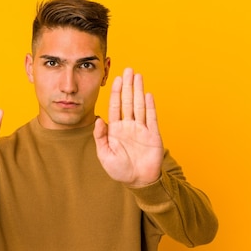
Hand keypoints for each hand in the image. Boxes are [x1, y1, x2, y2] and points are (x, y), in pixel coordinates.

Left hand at [93, 68, 164, 186]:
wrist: (138, 181)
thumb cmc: (120, 170)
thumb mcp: (104, 155)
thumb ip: (100, 137)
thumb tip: (98, 119)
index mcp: (116, 129)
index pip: (115, 106)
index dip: (116, 92)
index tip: (116, 79)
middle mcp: (129, 126)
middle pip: (128, 101)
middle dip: (128, 85)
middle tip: (128, 69)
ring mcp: (141, 129)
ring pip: (140, 105)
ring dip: (139, 90)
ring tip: (138, 76)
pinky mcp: (153, 135)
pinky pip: (151, 118)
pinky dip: (150, 106)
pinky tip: (148, 94)